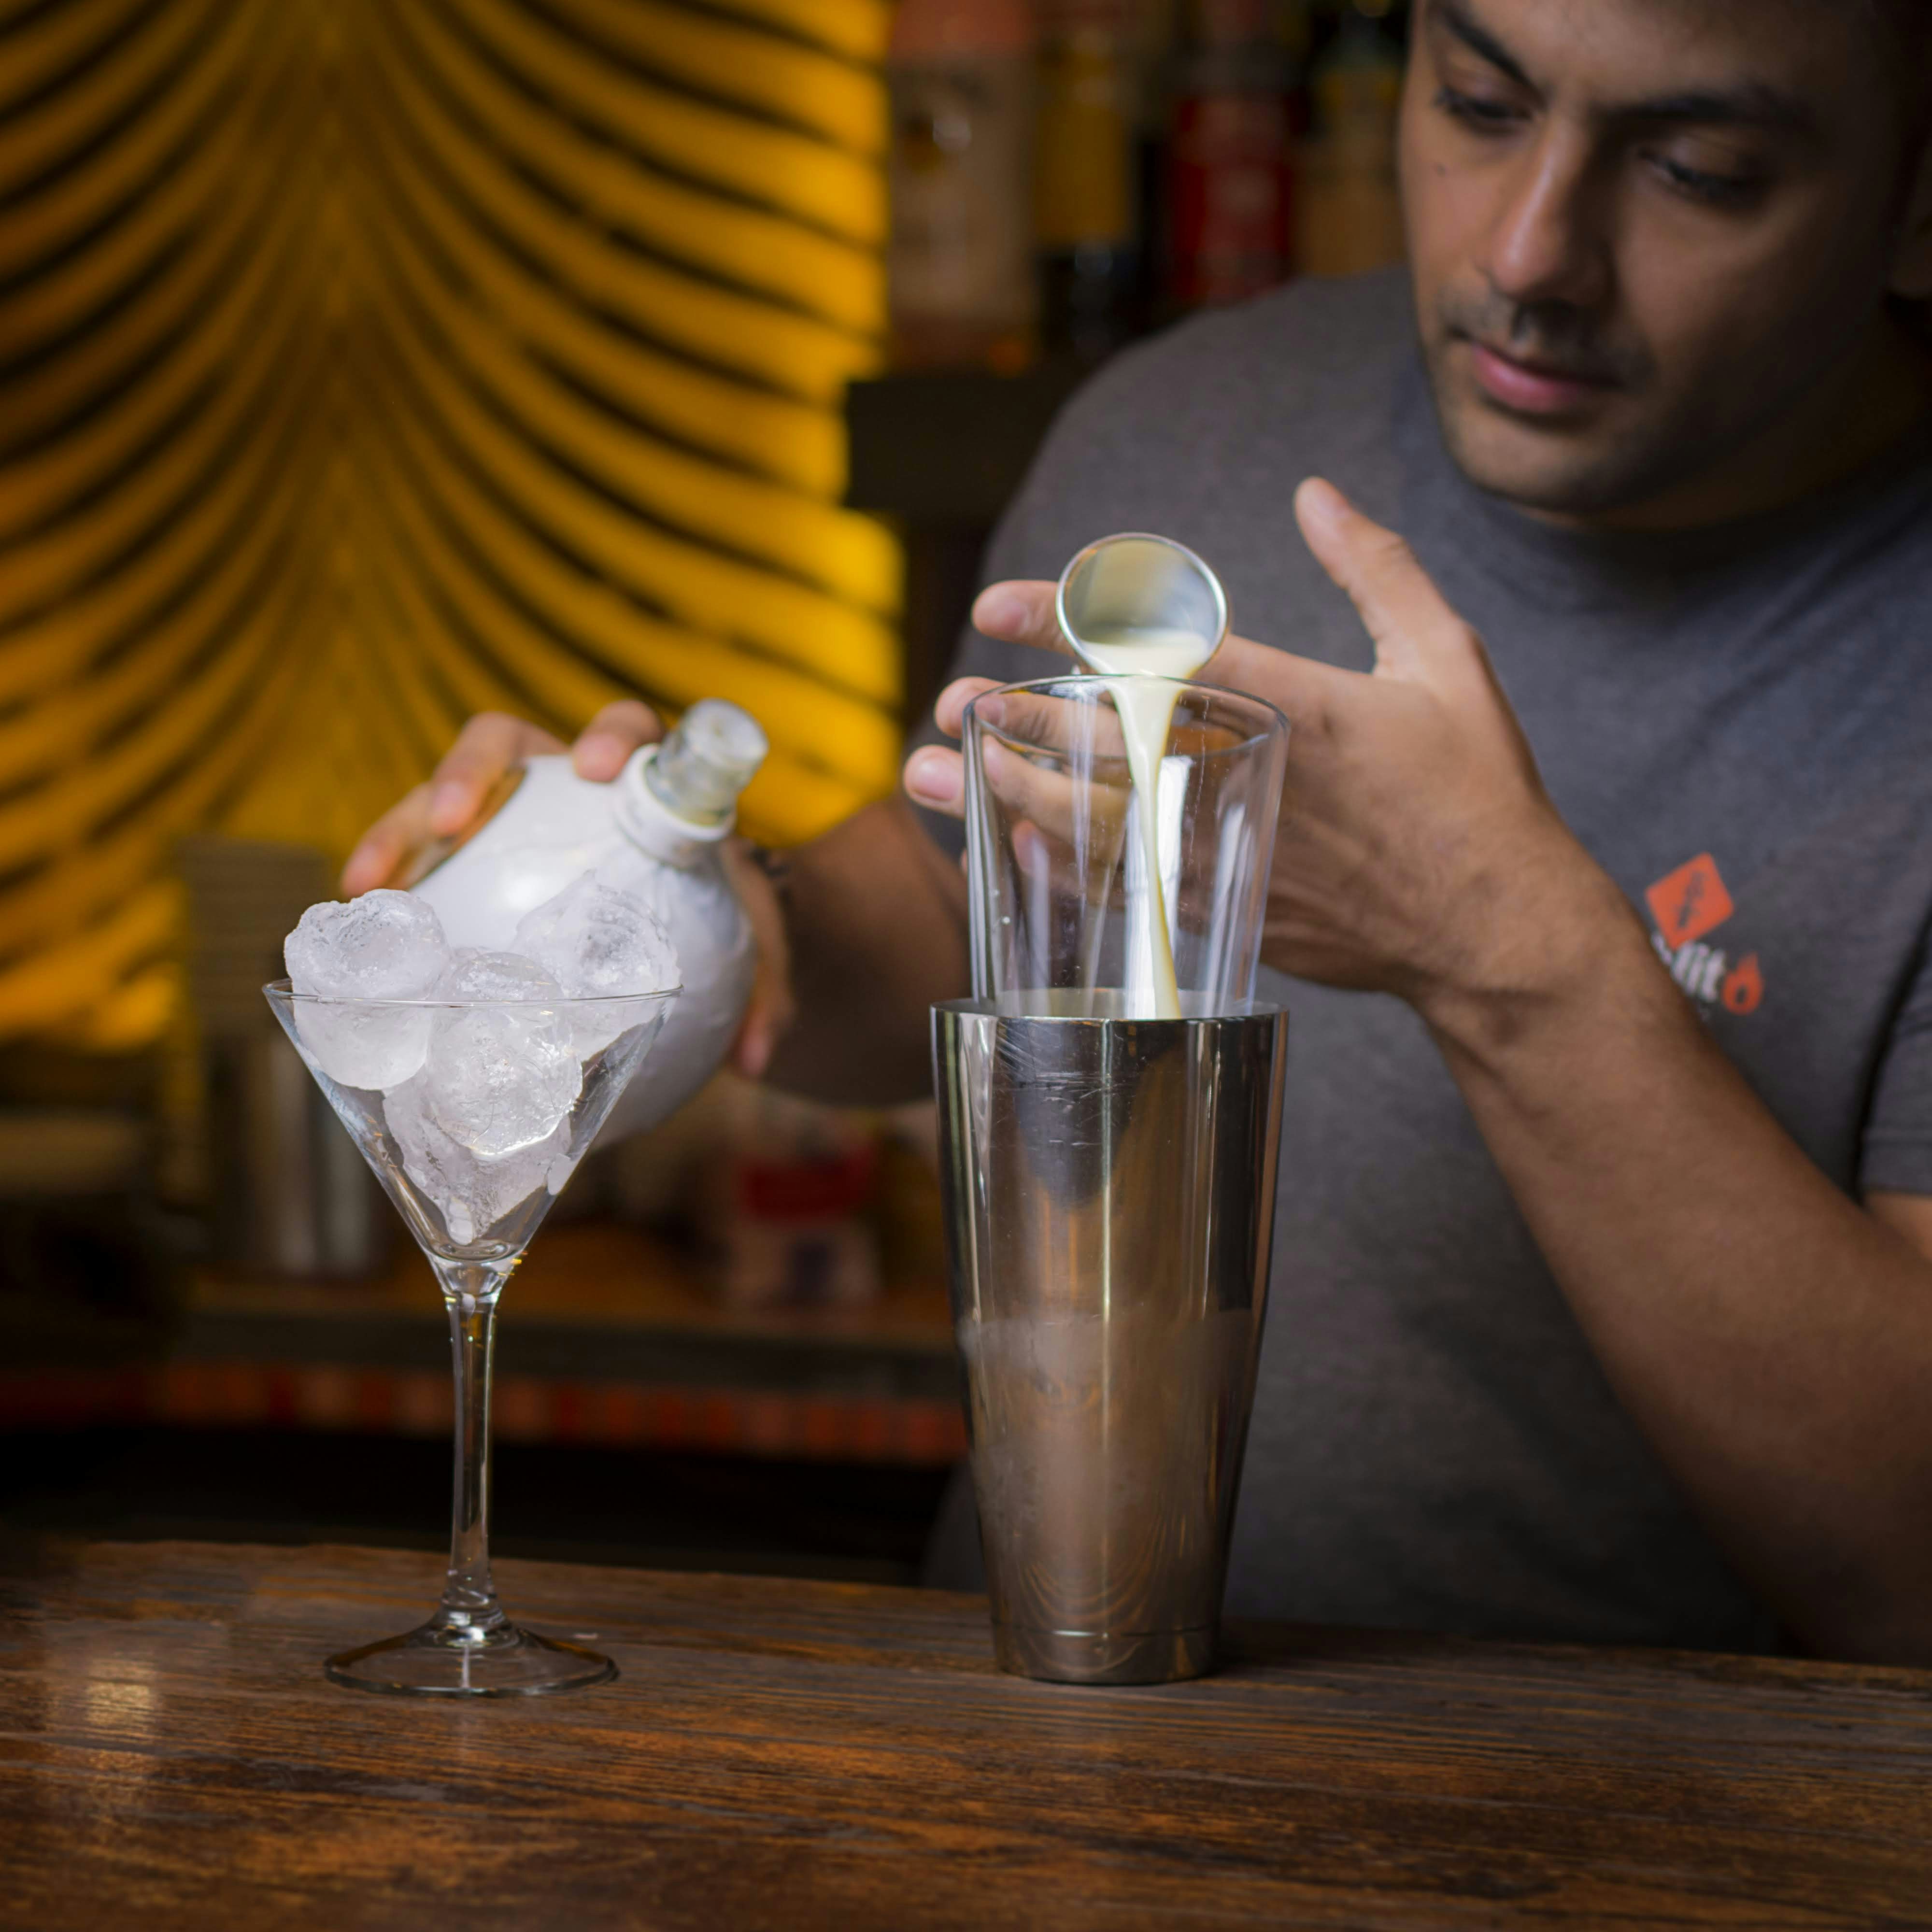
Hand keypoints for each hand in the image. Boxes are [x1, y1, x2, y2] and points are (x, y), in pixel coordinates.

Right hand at [342, 700, 794, 1080]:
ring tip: (368, 885)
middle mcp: (562, 786)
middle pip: (506, 745)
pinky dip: (388, 883)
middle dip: (472, 770)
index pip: (628, 729)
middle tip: (452, 818)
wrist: (690, 933)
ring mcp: (506, 816)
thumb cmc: (721, 924)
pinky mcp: (467, 858)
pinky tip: (362, 928)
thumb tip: (756, 1059)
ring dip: (401, 830)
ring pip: (444, 797)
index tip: (596, 768)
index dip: (610, 735)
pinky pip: (418, 858)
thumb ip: (768, 995)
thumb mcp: (754, 953)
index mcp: (638, 787)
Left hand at [903, 479, 1626, 1022]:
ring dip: (1009, 800)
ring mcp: (1232, 857)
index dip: (1068, 622)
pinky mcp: (1229, 915)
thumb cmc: (1476, 788)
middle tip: (950, 702)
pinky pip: (1123, 895)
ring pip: (1096, 827)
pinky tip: (1006, 852)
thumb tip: (1316, 493)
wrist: (1495, 928)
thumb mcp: (1444, 656)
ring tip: (930, 780)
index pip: (1158, 651)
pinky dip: (1060, 871)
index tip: (1001, 605)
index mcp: (1298, 709)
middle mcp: (1248, 783)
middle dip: (1019, 723)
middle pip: (1104, 749)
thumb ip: (1375, 569)